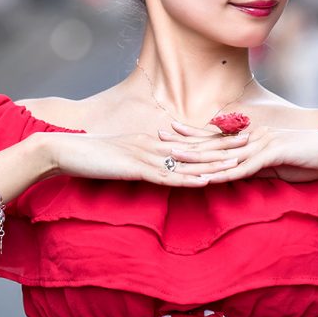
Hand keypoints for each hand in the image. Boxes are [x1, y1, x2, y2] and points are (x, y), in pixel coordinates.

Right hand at [49, 125, 253, 185]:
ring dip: (214, 163)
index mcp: (153, 138)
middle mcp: (154, 143)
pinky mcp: (136, 169)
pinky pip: (167, 176)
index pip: (191, 138)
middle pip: (197, 145)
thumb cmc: (89, 155)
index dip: (216, 137)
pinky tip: (206, 181)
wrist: (63, 150)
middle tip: (254, 142)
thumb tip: (156, 165)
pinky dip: (188, 179)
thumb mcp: (121, 155)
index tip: (240, 135)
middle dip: (226, 146)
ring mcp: (146, 155)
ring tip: (240, 163)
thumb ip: (141, 158)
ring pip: (188, 160)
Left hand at [159, 118, 317, 182]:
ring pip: (223, 154)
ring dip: (198, 159)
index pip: (216, 136)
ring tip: (173, 160)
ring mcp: (262, 143)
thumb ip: (257, 168)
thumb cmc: (311, 158)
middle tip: (157, 138)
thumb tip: (239, 175)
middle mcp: (253, 136)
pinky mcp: (273, 154)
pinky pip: (244, 167)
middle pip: (212, 142)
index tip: (168, 132)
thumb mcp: (278, 165)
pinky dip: (225, 173)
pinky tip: (208, 178)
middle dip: (184, 142)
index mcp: (253, 136)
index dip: (191, 134)